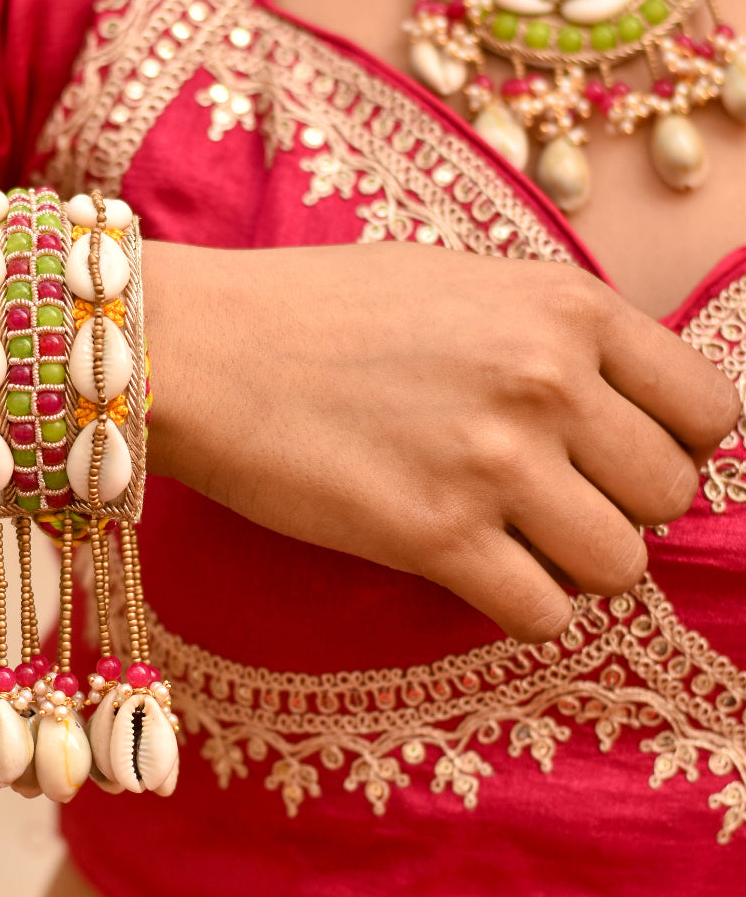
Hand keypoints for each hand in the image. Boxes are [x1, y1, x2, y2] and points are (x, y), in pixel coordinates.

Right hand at [143, 240, 741, 642]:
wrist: (201, 345)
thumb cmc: (313, 307)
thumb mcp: (457, 280)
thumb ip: (550, 334)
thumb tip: (613, 403)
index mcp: (564, 307)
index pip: (710, 409)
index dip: (673, 444)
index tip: (619, 456)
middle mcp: (547, 382)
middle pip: (670, 495)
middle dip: (619, 506)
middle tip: (550, 499)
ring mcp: (494, 463)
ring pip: (619, 566)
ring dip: (571, 564)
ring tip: (508, 540)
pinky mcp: (435, 538)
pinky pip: (544, 615)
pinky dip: (518, 606)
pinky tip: (470, 572)